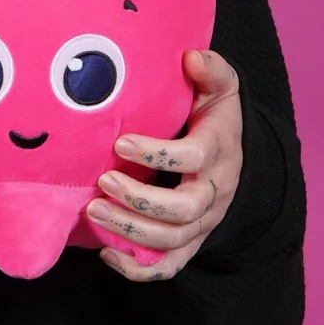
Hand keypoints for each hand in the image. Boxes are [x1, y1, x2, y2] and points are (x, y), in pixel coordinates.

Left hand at [89, 48, 242, 282]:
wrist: (230, 157)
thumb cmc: (213, 117)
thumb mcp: (219, 89)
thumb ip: (211, 70)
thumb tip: (191, 57)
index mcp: (219, 152)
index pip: (194, 158)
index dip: (159, 154)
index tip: (122, 143)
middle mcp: (214, 193)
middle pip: (184, 211)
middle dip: (140, 201)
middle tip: (101, 183)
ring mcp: (202, 223)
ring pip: (172, 240)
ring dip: (130, 231)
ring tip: (93, 212)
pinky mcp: (189, 243)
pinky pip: (168, 266)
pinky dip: (138, 268)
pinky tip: (106, 253)